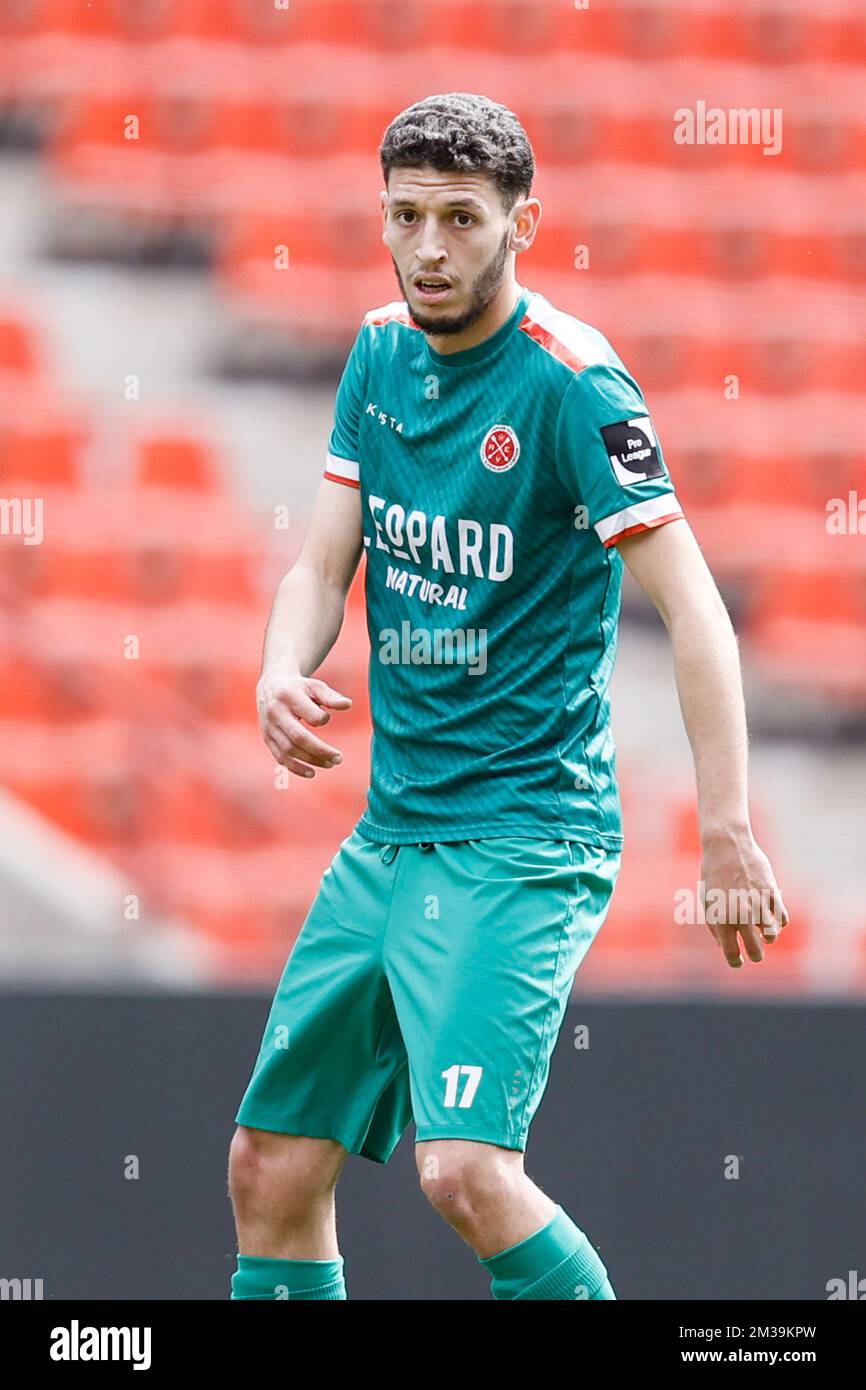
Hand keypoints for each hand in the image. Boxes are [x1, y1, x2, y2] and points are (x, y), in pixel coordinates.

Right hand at [256, 671, 351, 777]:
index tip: (326, 717)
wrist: (271, 685)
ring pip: (289, 750)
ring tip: (330, 764)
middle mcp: (276, 712)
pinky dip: (296, 768)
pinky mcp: (267, 738)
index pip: (310, 715)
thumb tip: (348, 705)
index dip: (323, 719)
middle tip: (339, 758)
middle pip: (298, 737)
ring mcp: (269, 727)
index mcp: (289, 696)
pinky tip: (312, 773)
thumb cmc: (299, 687)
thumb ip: (331, 697)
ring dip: (311, 760)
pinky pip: (280, 757)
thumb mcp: (315, 686)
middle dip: (320, 751)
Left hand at [700, 831, 789, 968]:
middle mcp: (741, 915)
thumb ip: (715, 924)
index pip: (731, 953)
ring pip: (772, 935)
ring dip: (768, 938)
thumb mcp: (707, 900)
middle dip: (756, 955)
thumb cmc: (714, 874)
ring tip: (764, 935)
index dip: (736, 961)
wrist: (727, 846)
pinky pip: (782, 918)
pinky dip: (778, 922)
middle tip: (755, 954)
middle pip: (756, 950)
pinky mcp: (772, 893)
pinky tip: (772, 918)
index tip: (738, 962)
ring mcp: (758, 904)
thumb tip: (725, 945)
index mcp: (722, 919)